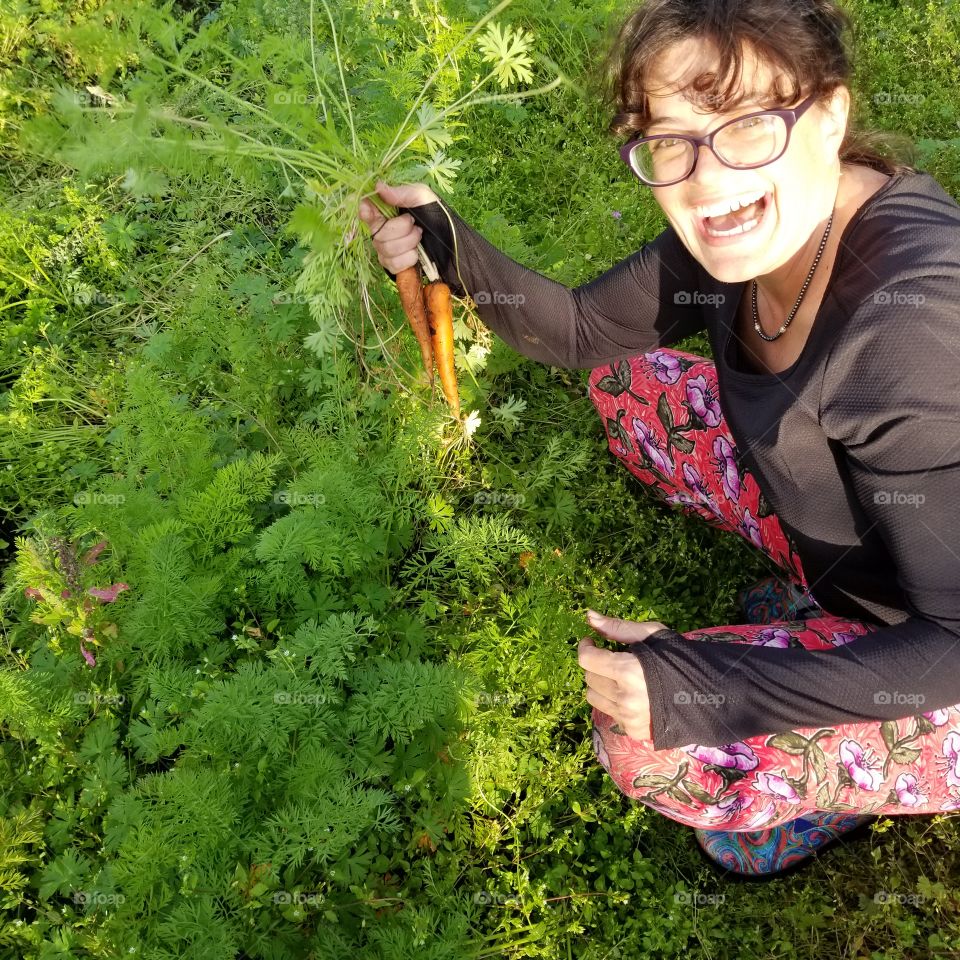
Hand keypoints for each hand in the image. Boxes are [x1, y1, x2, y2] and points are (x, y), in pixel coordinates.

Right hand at [357, 180, 438, 274]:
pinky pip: (393, 264)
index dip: (365, 211)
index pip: (365, 210)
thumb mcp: (422, 196)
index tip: (370, 211)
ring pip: (386, 249)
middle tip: (416, 225)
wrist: (449, 238)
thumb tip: (378, 187)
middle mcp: (380, 230)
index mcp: (385, 211)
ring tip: (420, 237)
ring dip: (408, 242)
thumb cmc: (434, 213)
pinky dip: (409, 258)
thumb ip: (401, 192)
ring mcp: (385, 249)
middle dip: (401, 229)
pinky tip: (416, 253)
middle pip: (377, 233)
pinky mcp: (393, 265)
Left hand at [578, 609, 669, 740]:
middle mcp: (625, 698)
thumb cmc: (681, 659)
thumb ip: (617, 628)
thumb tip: (589, 616)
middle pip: (589, 678)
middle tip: (612, 658)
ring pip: (594, 698)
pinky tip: (632, 694)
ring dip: (601, 684)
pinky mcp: (634, 732)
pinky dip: (614, 702)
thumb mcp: (652, 635)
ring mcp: (628, 718)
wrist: (711, 695)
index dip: (586, 647)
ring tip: (619, 677)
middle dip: (596, 664)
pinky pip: (610, 713)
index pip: (587, 660)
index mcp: (628, 671)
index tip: (592, 641)